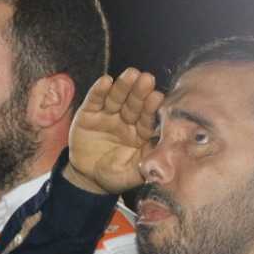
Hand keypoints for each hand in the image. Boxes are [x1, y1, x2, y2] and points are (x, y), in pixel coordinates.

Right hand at [66, 67, 163, 194]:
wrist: (88, 179)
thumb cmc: (114, 176)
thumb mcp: (132, 175)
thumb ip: (147, 164)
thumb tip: (165, 157)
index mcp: (141, 133)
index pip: (148, 118)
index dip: (152, 108)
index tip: (158, 97)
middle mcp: (126, 120)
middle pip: (134, 103)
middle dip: (140, 91)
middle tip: (147, 79)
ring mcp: (108, 115)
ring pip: (117, 98)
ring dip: (123, 86)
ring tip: (130, 74)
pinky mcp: (89, 114)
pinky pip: (95, 100)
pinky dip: (99, 91)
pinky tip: (105, 81)